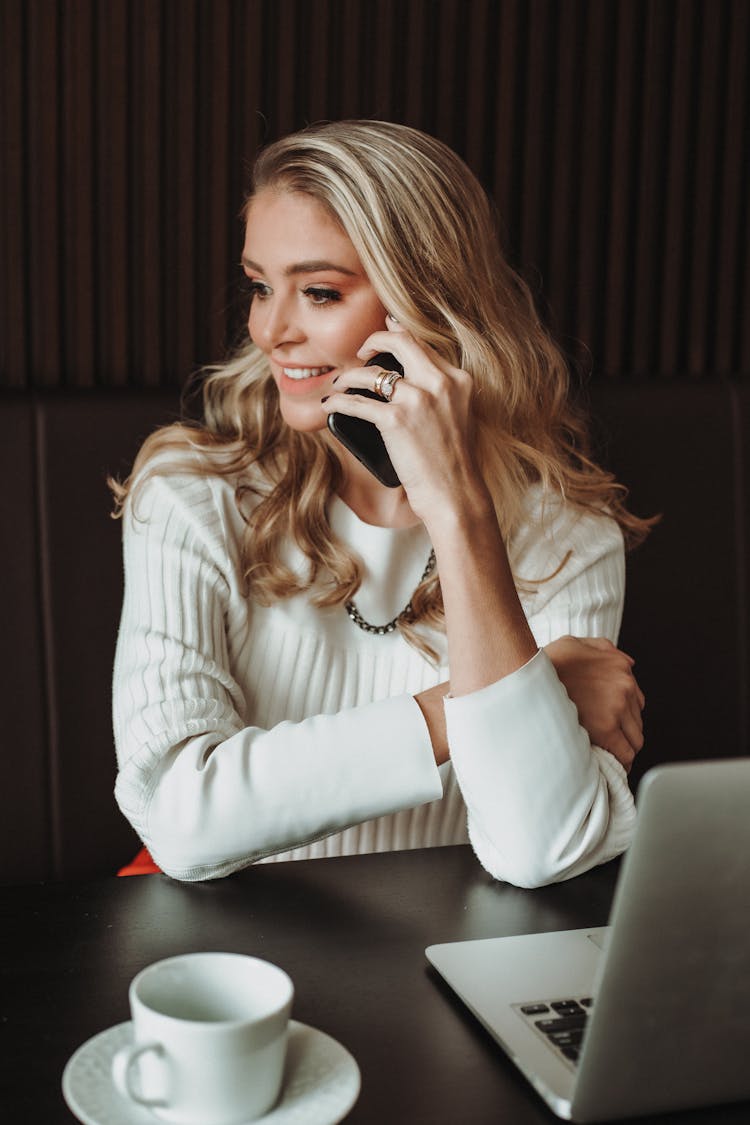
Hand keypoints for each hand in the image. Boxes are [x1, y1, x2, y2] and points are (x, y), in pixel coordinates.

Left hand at [322, 323, 483, 526]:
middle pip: (401, 342)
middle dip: (374, 340)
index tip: (384, 330)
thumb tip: (406, 380)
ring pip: (372, 372)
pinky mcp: (397, 420)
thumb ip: (440, 394)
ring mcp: (419, 400)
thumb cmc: (453, 464)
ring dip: (349, 376)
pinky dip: (339, 401)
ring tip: (340, 383)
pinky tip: (332, 404)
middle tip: (360, 352)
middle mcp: (440, 383)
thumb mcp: (458, 417)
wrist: (456, 494)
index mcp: (459, 380)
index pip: (423, 345)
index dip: (398, 334)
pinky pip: (357, 402)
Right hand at [545, 636, 644, 771]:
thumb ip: (602, 649)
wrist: (526, 675)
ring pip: (635, 739)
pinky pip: (625, 753)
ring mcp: (617, 708)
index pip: (636, 701)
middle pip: (637, 721)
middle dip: (623, 733)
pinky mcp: (606, 729)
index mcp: (620, 667)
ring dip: (622, 748)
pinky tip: (609, 766)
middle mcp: (625, 686)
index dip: (623, 716)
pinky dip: (620, 762)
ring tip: (605, 756)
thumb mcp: (574, 643)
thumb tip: (630, 662)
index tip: (611, 725)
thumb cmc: (546, 661)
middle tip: (604, 743)